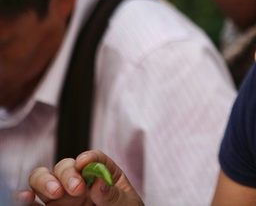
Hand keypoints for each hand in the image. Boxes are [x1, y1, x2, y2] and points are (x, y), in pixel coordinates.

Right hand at [15, 151, 143, 205]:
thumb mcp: (126, 204)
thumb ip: (112, 195)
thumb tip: (100, 182)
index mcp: (103, 176)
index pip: (94, 159)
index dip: (89, 157)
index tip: (84, 162)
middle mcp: (79, 183)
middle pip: (65, 166)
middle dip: (67, 172)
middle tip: (76, 188)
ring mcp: (63, 198)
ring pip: (44, 179)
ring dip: (45, 181)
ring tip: (55, 192)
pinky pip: (33, 203)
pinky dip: (25, 198)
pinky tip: (26, 198)